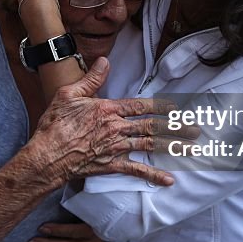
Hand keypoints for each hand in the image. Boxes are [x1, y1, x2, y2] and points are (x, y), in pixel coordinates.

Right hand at [24, 57, 194, 188]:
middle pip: (152, 126)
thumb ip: (91, 79)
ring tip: (190, 148)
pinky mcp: (111, 166)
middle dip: (176, 127)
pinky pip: (136, 171)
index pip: (141, 105)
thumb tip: (105, 61)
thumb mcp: (69, 94)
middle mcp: (116, 128)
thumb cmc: (55, 125)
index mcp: (108, 109)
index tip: (177, 106)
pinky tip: (169, 180)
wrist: (47, 156)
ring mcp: (115, 148)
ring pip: (150, 146)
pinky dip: (153, 175)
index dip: (161, 105)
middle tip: (195, 129)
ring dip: (172, 147)